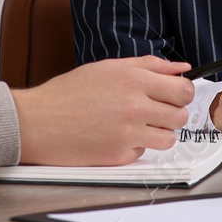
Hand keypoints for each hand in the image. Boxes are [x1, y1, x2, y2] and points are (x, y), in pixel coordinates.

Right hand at [13, 56, 192, 165]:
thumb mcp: (109, 67)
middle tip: (155, 111)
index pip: (183, 89)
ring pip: (168, 138)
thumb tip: (182, 68)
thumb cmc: (69, 93)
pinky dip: (135, 145)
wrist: (38, 121)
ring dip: (158, 132)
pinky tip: (116, 135)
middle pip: (180, 115)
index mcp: (133, 79)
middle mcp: (134, 105)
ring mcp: (128, 132)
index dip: (183, 93)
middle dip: (171, 113)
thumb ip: (150, 65)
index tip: (176, 95)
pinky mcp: (119, 155)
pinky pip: (143, 152)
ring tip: (137, 124)